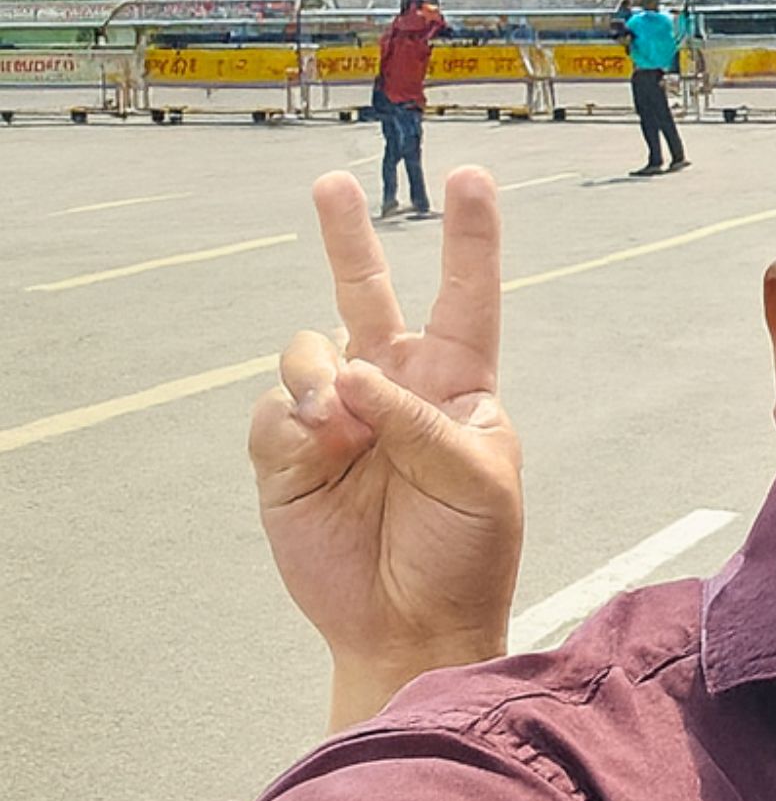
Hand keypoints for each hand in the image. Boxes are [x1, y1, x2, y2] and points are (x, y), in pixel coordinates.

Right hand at [248, 168, 523, 727]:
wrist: (409, 624)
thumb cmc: (465, 550)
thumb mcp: (478, 481)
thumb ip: (420, 422)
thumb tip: (348, 377)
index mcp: (459, 383)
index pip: (466, 297)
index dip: (469, 238)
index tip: (469, 176)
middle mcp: (395, 388)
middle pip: (366, 294)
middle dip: (347, 237)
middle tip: (331, 183)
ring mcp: (338, 417)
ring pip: (308, 351)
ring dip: (319, 377)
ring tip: (342, 429)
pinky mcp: (289, 454)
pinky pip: (273, 410)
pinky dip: (291, 424)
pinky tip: (316, 452)